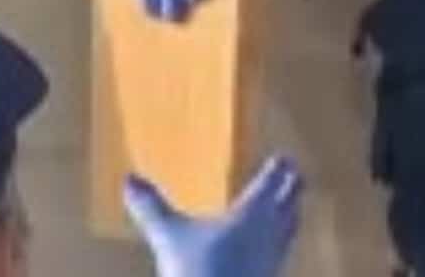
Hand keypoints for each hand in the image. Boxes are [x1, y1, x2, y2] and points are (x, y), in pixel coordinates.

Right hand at [124, 156, 303, 276]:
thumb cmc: (197, 270)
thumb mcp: (169, 236)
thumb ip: (151, 207)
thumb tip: (129, 179)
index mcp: (251, 212)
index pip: (272, 183)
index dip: (280, 168)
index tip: (286, 158)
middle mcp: (269, 232)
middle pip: (289, 204)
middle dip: (293, 188)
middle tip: (294, 175)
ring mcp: (272, 260)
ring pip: (289, 231)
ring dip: (290, 215)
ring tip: (290, 208)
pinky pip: (280, 254)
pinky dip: (279, 243)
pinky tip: (269, 251)